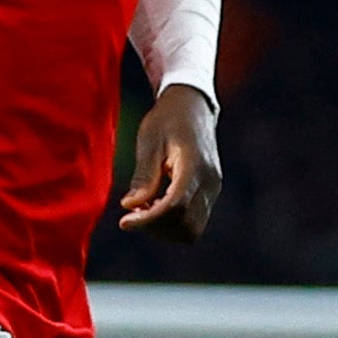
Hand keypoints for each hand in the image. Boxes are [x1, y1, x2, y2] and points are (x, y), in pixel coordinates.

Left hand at [118, 84, 221, 242]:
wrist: (193, 107)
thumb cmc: (167, 120)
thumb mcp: (149, 142)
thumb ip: (143, 175)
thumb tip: (130, 205)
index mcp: (194, 166)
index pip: (174, 207)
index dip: (148, 220)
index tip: (124, 221)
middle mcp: (210, 182)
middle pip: (185, 225)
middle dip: (155, 227)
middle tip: (132, 213)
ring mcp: (213, 189)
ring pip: (192, 229)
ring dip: (164, 228)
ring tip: (143, 208)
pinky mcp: (210, 192)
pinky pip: (194, 221)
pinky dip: (173, 222)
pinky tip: (154, 205)